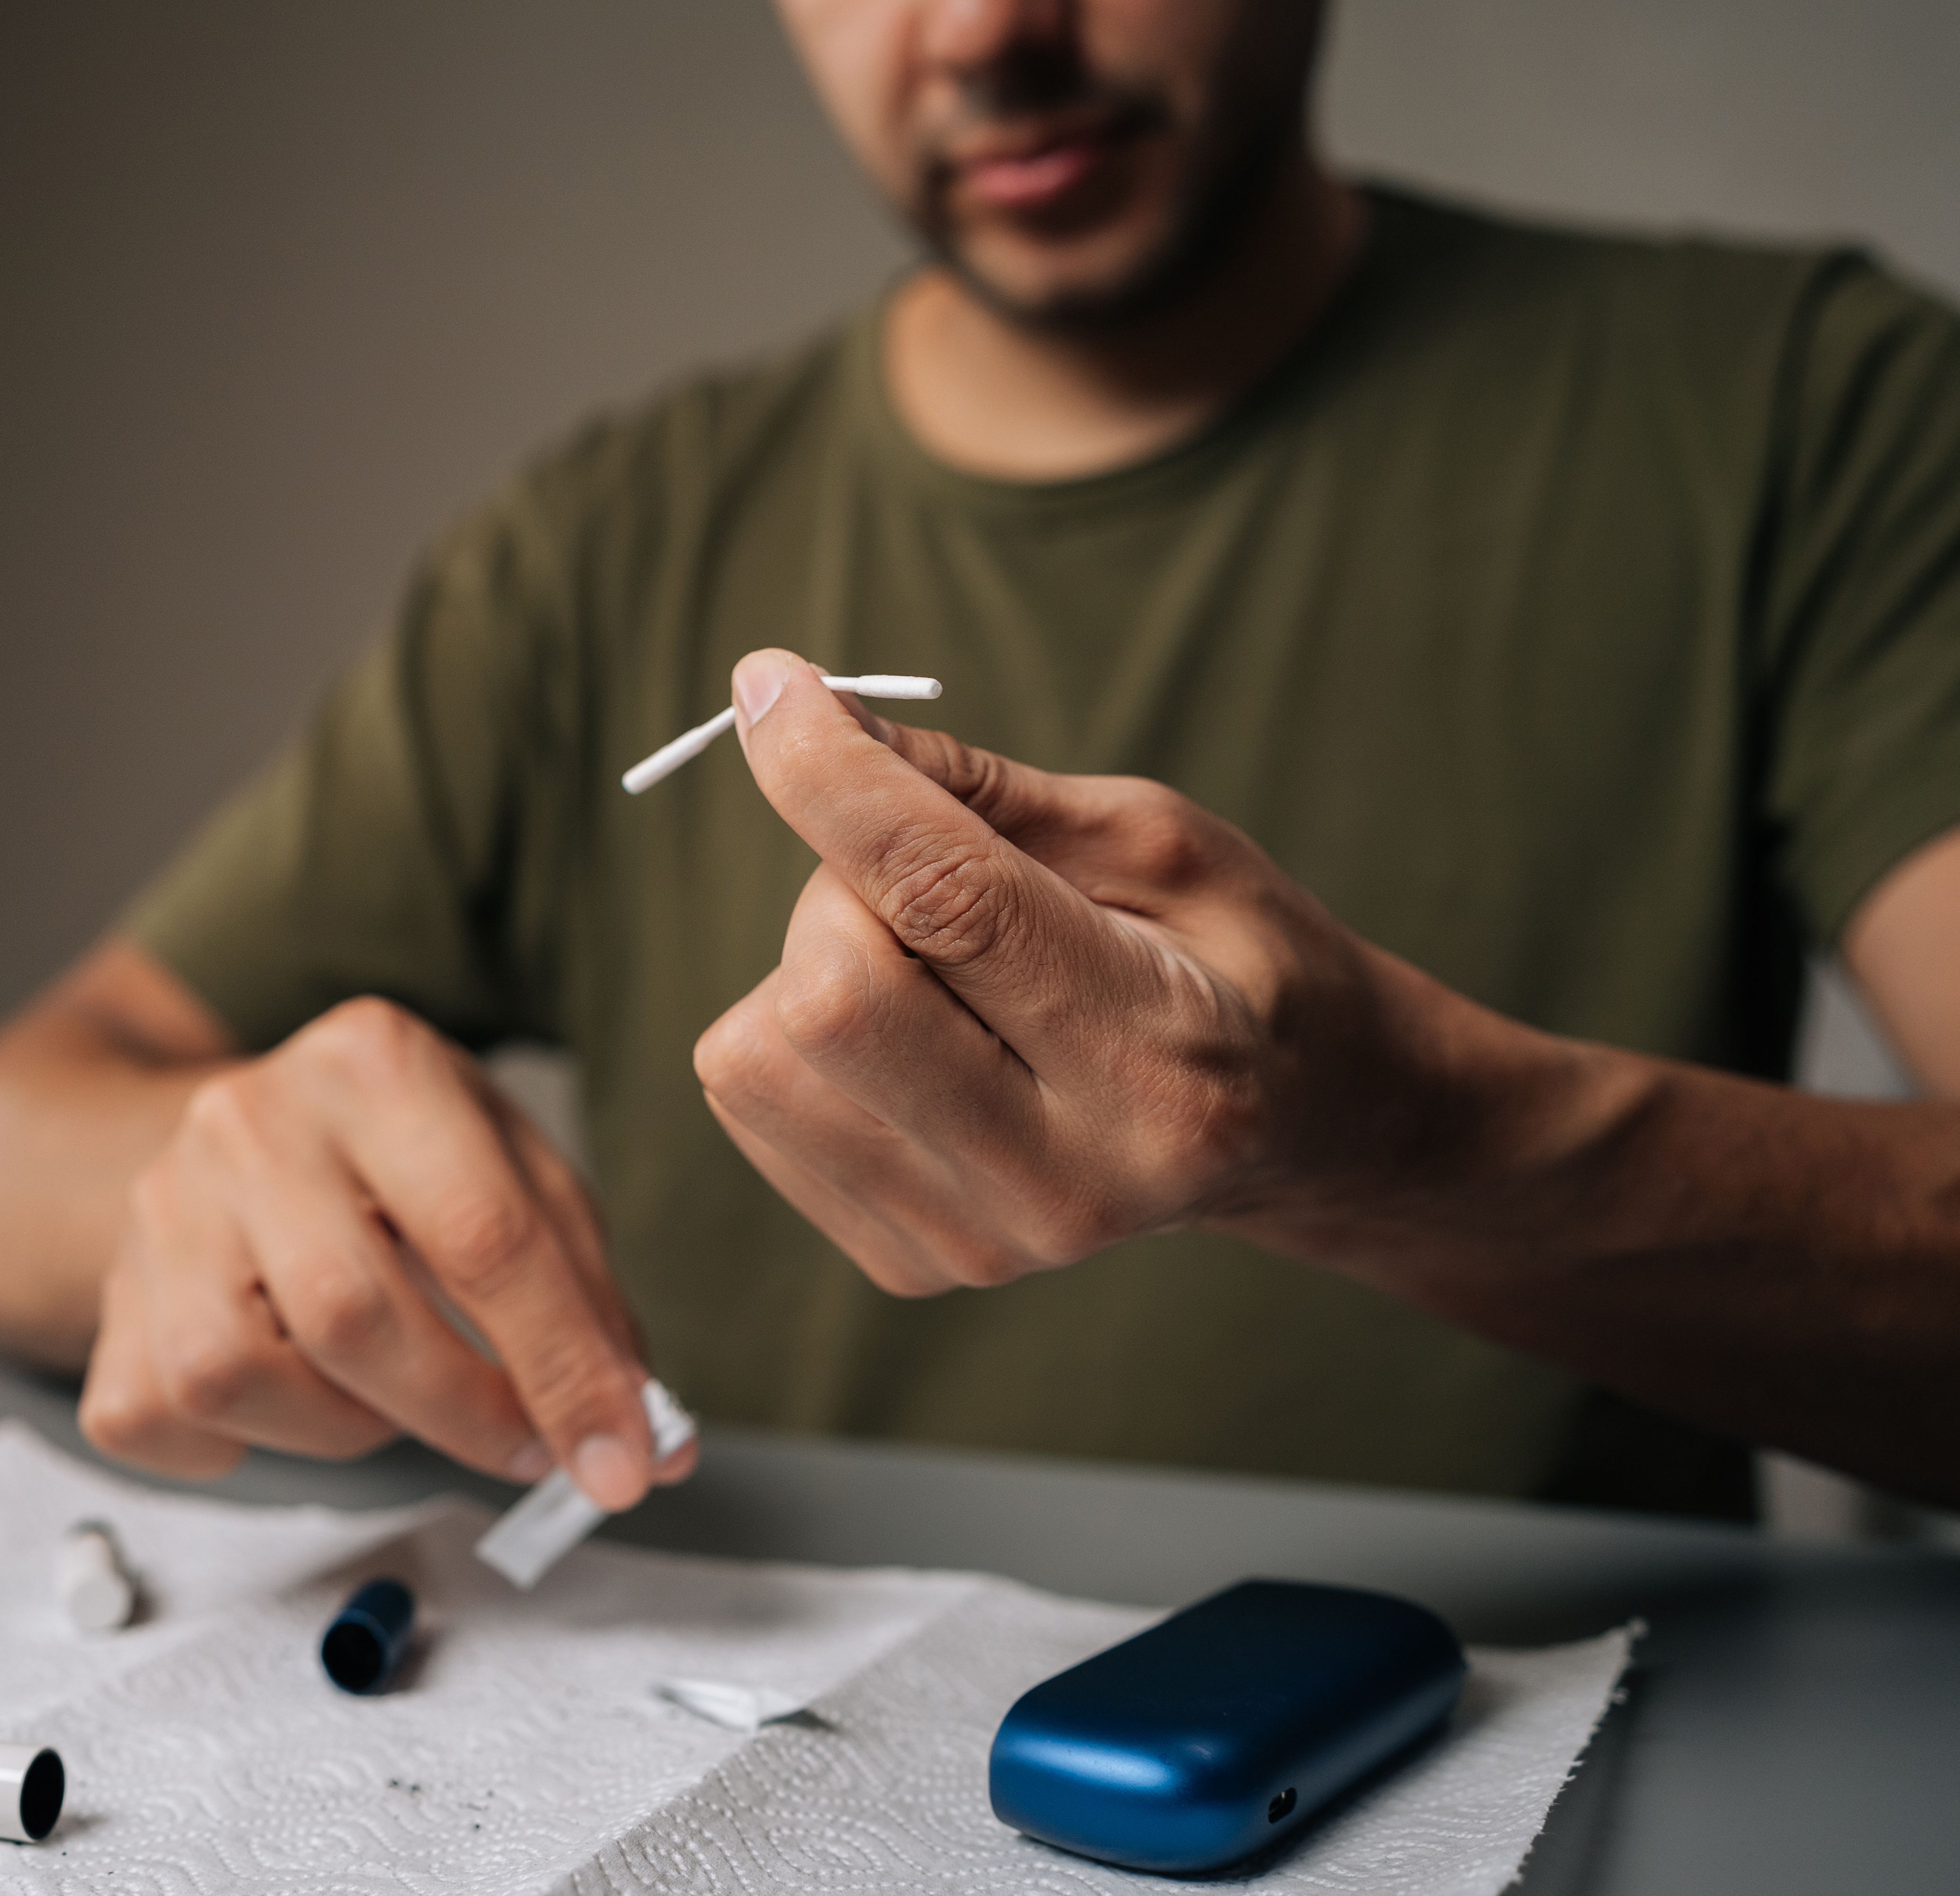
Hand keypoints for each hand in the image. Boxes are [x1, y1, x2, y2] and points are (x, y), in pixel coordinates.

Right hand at [77, 996, 689, 1507]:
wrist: (244, 1132)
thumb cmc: (404, 1161)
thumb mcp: (514, 1172)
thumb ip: (587, 1298)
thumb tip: (649, 1442)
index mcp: (373, 1061)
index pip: (482, 1236)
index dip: (564, 1368)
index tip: (623, 1463)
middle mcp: (248, 1119)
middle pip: (351, 1312)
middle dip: (465, 1413)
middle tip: (529, 1450)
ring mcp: (159, 1207)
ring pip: (239, 1375)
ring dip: (347, 1425)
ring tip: (393, 1390)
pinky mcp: (108, 1296)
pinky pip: (163, 1415)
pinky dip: (246, 1443)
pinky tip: (295, 1394)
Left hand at [694, 649, 1464, 1293]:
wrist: (1290, 1131)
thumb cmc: (1226, 961)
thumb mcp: (1158, 843)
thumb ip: (985, 792)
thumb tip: (814, 720)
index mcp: (1154, 1062)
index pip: (948, 905)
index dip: (836, 781)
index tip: (770, 682)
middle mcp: (1063, 1178)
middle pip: (830, 992)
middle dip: (838, 889)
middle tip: (915, 876)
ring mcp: (979, 1242)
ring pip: (761, 1053)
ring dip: (813, 965)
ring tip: (928, 972)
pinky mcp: (907, 1263)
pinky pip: (751, 1103)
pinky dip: (796, 1037)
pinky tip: (909, 1038)